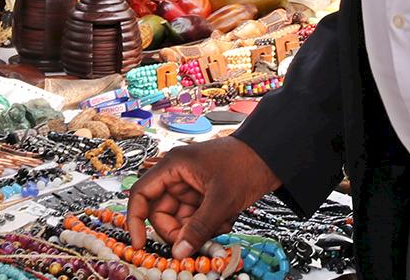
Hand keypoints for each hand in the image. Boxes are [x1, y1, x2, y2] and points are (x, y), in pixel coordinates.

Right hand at [127, 136, 279, 258]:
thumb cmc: (246, 165)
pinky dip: (210, 225)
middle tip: (194, 242)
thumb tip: (179, 253)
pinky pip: (197, 219)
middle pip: (162, 213)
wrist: (273, 157)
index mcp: (174, 167)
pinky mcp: (204, 196)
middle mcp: (178, 176)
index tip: (139, 243)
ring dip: (199, 229)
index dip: (135, 220)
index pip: (141, 194)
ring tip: (221, 224)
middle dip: (178, 230)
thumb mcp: (221, 201)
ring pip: (182, 220)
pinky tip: (228, 219)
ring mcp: (191, 187)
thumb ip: (198, 229)